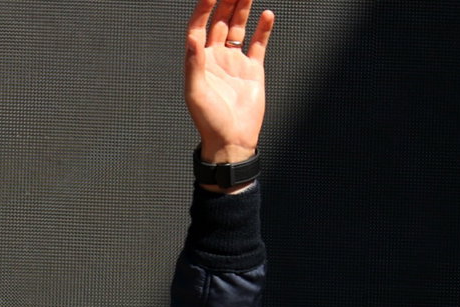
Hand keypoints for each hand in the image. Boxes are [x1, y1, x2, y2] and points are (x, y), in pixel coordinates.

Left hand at [184, 0, 274, 164]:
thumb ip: (194, 65)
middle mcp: (215, 59)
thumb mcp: (196, 94)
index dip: (204, 10)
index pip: (199, 28)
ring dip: (242, 9)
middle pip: (219, 22)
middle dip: (226, 2)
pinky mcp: (252, 69)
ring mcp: (234, 62)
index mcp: (199, 62)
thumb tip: (192, 39)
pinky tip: (267, 14)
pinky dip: (263, 29)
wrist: (233, 140)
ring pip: (238, 28)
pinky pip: (257, 44)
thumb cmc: (210, 122)